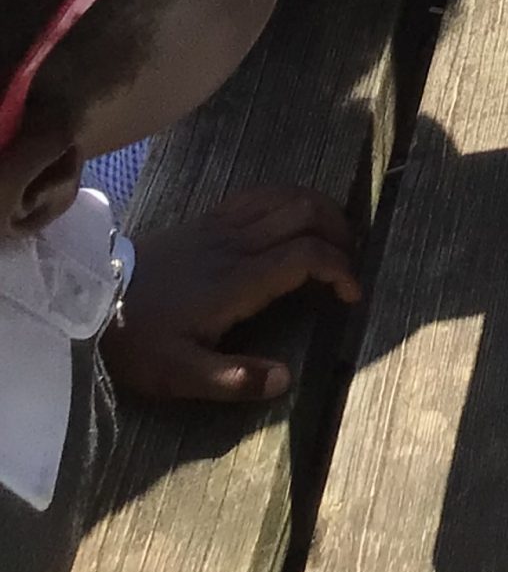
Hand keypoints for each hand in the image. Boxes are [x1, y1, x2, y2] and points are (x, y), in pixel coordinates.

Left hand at [102, 188, 360, 404]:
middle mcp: (238, 243)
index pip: (306, 255)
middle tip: (351, 260)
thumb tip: (287, 379)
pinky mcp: (209, 217)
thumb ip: (234, 379)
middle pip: (305, 212)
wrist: (92, 301)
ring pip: (287, 195)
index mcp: (239, 280)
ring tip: (335, 235)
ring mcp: (223, 224)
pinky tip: (294, 216)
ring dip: (320, 208)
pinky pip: (261, 192)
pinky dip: (290, 197)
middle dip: (340, 231)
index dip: (340, 269)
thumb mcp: (180, 374)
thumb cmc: (141, 340)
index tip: (352, 295)